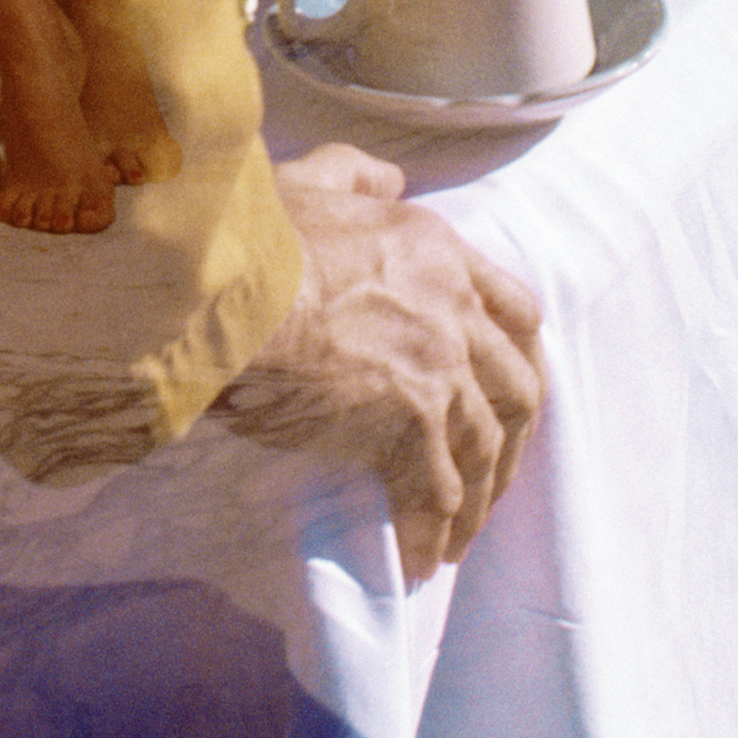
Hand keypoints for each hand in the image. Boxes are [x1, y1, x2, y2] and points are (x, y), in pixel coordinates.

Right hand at [215, 144, 544, 578]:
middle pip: (517, 387)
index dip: (519, 359)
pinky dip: (431, 531)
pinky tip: (416, 563)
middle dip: (512, 442)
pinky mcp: (407, 422)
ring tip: (456, 537)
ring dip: (478, 498)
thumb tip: (389, 177)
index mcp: (436, 250)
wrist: (219, 288)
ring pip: (484, 445)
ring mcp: (436, 367)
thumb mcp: (306, 181)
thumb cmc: (246, 234)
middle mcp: (452, 309)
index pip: (514, 311)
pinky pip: (436, 492)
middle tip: (494, 478)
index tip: (511, 394)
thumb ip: (354, 174)